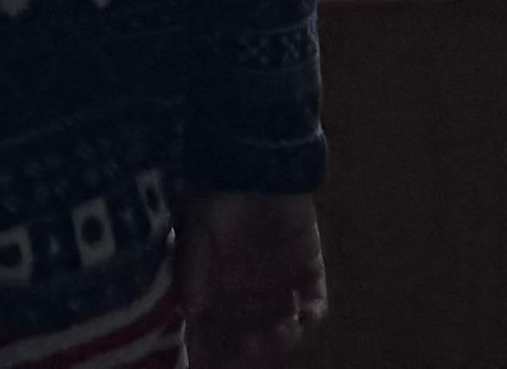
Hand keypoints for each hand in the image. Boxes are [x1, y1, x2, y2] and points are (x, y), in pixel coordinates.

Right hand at [177, 191, 324, 368]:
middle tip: (247, 347)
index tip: (211, 359)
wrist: (255, 159)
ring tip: (277, 332)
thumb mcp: (195, 229)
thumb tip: (192, 311)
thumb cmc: (218, 194)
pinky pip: (314, 305)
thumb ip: (192, 268)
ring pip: (283, 331)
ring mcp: (280, 288)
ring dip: (280, 339)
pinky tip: (300, 315)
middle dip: (250, 351)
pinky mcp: (308, 271)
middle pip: (251, 341)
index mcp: (218, 293)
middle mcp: (249, 298)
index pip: (215, 335)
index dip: (215, 352)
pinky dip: (309, 315)